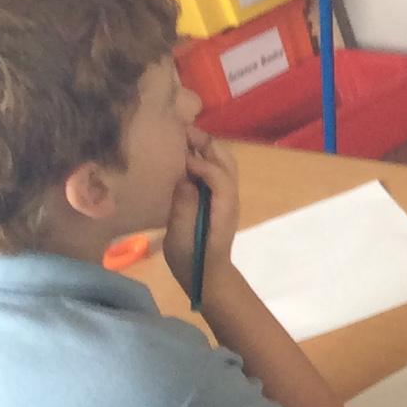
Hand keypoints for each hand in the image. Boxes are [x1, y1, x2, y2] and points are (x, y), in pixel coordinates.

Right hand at [163, 132, 238, 298]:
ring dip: (205, 146)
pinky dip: (203, 156)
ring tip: (180, 137)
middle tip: (178, 131)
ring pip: (223, 161)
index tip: (177, 157)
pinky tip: (183, 154)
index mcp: (223, 208)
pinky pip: (215, 169)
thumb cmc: (192, 260)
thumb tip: (185, 179)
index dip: (200, 164)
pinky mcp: (218, 197)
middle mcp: (229, 197)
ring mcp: (226, 196)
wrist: (207, 276)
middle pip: (226, 160)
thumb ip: (184, 209)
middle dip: (205, 143)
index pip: (218, 176)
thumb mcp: (181, 238)